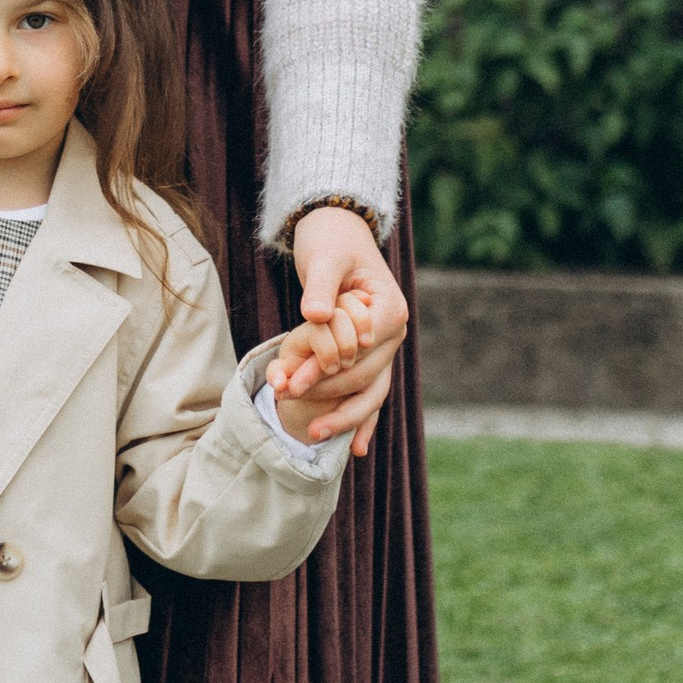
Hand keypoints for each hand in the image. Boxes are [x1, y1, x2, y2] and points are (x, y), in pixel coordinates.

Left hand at [276, 206, 408, 459]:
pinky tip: (357, 450)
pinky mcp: (373, 354)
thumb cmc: (332, 242)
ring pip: (372, 391)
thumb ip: (322, 288)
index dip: (326, 368)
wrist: (340, 231)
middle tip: (286, 400)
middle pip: (364, 375)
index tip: (294, 382)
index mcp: (391, 310)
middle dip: (326, 392)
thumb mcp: (326, 259)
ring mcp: (387, 347)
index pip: (360, 351)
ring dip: (345, 415)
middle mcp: (395, 333)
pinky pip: (372, 392)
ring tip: (314, 435)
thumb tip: (316, 316)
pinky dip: (364, 420)